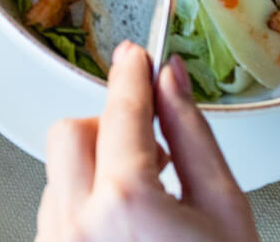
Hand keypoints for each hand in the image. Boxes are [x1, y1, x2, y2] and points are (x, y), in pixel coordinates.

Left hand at [35, 42, 256, 241]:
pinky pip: (55, 211)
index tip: (135, 55)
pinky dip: (84, 204)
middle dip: (108, 130)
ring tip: (145, 202)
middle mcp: (76, 226)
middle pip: (71, 134)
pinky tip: (124, 227)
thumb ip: (192, 136)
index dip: (130, 75)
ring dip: (96, 171)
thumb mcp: (225, 211)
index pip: (121, 112)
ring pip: (59, 173)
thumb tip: (171, 79)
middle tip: (149, 148)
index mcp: (125, 204)